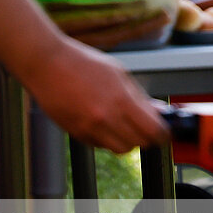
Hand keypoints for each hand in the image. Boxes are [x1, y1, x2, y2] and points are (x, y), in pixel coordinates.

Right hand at [22, 35, 169, 151]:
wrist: (48, 66)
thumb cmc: (83, 64)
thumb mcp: (118, 74)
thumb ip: (138, 97)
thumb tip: (157, 112)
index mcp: (120, 100)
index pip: (152, 130)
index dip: (162, 133)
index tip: (164, 132)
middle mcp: (105, 118)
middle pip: (137, 144)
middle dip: (145, 136)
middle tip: (144, 126)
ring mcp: (89, 129)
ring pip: (119, 148)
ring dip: (126, 140)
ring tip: (122, 122)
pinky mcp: (76, 134)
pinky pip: (100, 145)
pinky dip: (107, 138)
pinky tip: (102, 120)